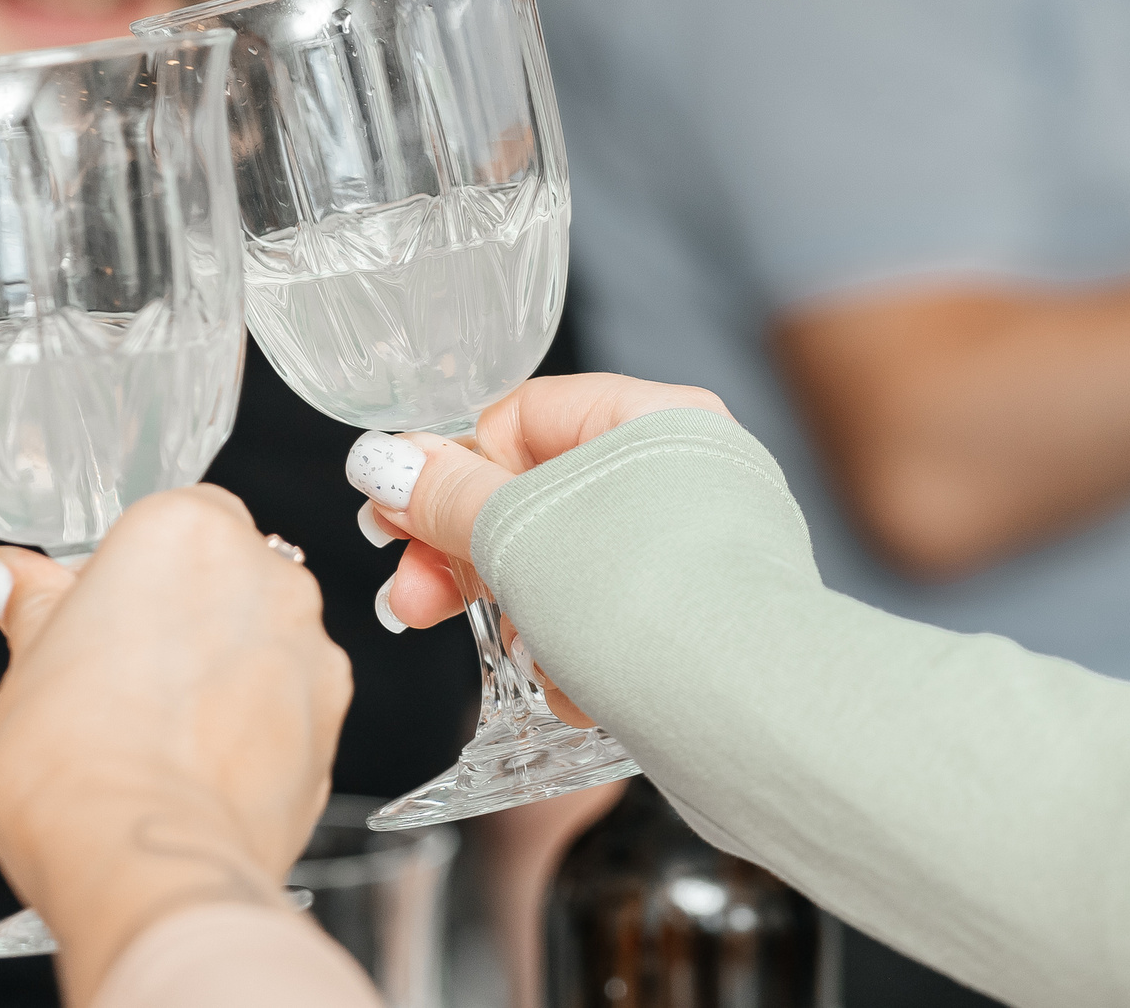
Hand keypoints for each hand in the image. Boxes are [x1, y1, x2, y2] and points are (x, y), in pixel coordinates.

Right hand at [0, 487, 350, 1004]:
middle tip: (117, 684)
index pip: (167, 521)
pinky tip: (197, 772)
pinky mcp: (333, 719)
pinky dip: (253, 728)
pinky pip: (288, 704)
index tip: (93, 623)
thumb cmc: (75, 768)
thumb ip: (31, 604)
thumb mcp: (25, 666)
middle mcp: (263, 574)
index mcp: (184, 530)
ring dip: (221, 673)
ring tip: (156, 741)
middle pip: (221, 577)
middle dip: (179, 620)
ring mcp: (308, 647)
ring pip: (261, 640)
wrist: (146, 870)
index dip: (126, 578)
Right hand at [350, 375, 727, 723]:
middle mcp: (688, 472)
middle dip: (467, 559)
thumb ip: (441, 497)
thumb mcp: (514, 533)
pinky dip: (583, 658)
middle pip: (539, 498)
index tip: (395, 524)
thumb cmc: (638, 597)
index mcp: (654, 416)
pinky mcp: (709, 624)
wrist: (748, 714)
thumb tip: (381, 460)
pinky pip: (617, 623)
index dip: (450, 471)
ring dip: (529, 621)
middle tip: (412, 603)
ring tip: (529, 661)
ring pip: (572, 571)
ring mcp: (704, 550)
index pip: (522, 417)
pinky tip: (581, 691)